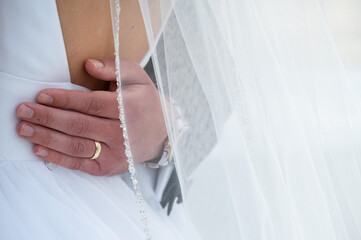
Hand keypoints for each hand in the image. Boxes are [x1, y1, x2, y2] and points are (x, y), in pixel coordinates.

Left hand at [16, 59, 166, 175]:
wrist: (162, 133)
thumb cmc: (145, 102)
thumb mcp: (138, 78)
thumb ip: (115, 68)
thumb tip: (88, 65)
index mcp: (129, 108)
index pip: (91, 104)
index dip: (64, 100)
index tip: (41, 95)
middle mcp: (122, 133)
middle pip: (79, 125)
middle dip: (48, 118)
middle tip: (23, 111)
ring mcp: (116, 153)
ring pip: (76, 146)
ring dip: (47, 138)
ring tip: (23, 129)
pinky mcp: (109, 167)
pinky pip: (80, 164)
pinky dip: (58, 158)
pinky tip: (39, 149)